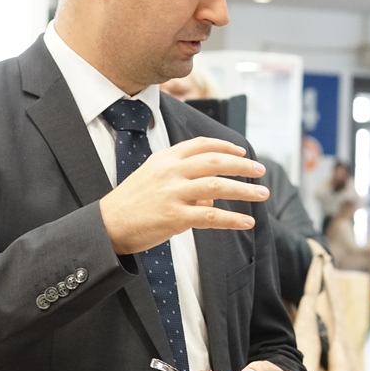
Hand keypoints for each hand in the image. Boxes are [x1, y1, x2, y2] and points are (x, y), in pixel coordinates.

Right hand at [99, 137, 269, 254]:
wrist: (106, 225)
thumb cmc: (131, 204)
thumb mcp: (153, 179)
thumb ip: (183, 180)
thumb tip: (212, 197)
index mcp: (165, 159)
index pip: (200, 145)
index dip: (225, 147)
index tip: (242, 151)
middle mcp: (170, 172)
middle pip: (215, 161)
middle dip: (242, 165)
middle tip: (261, 170)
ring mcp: (172, 194)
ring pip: (217, 186)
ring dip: (244, 190)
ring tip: (263, 193)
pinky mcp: (174, 217)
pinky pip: (211, 217)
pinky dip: (233, 219)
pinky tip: (248, 221)